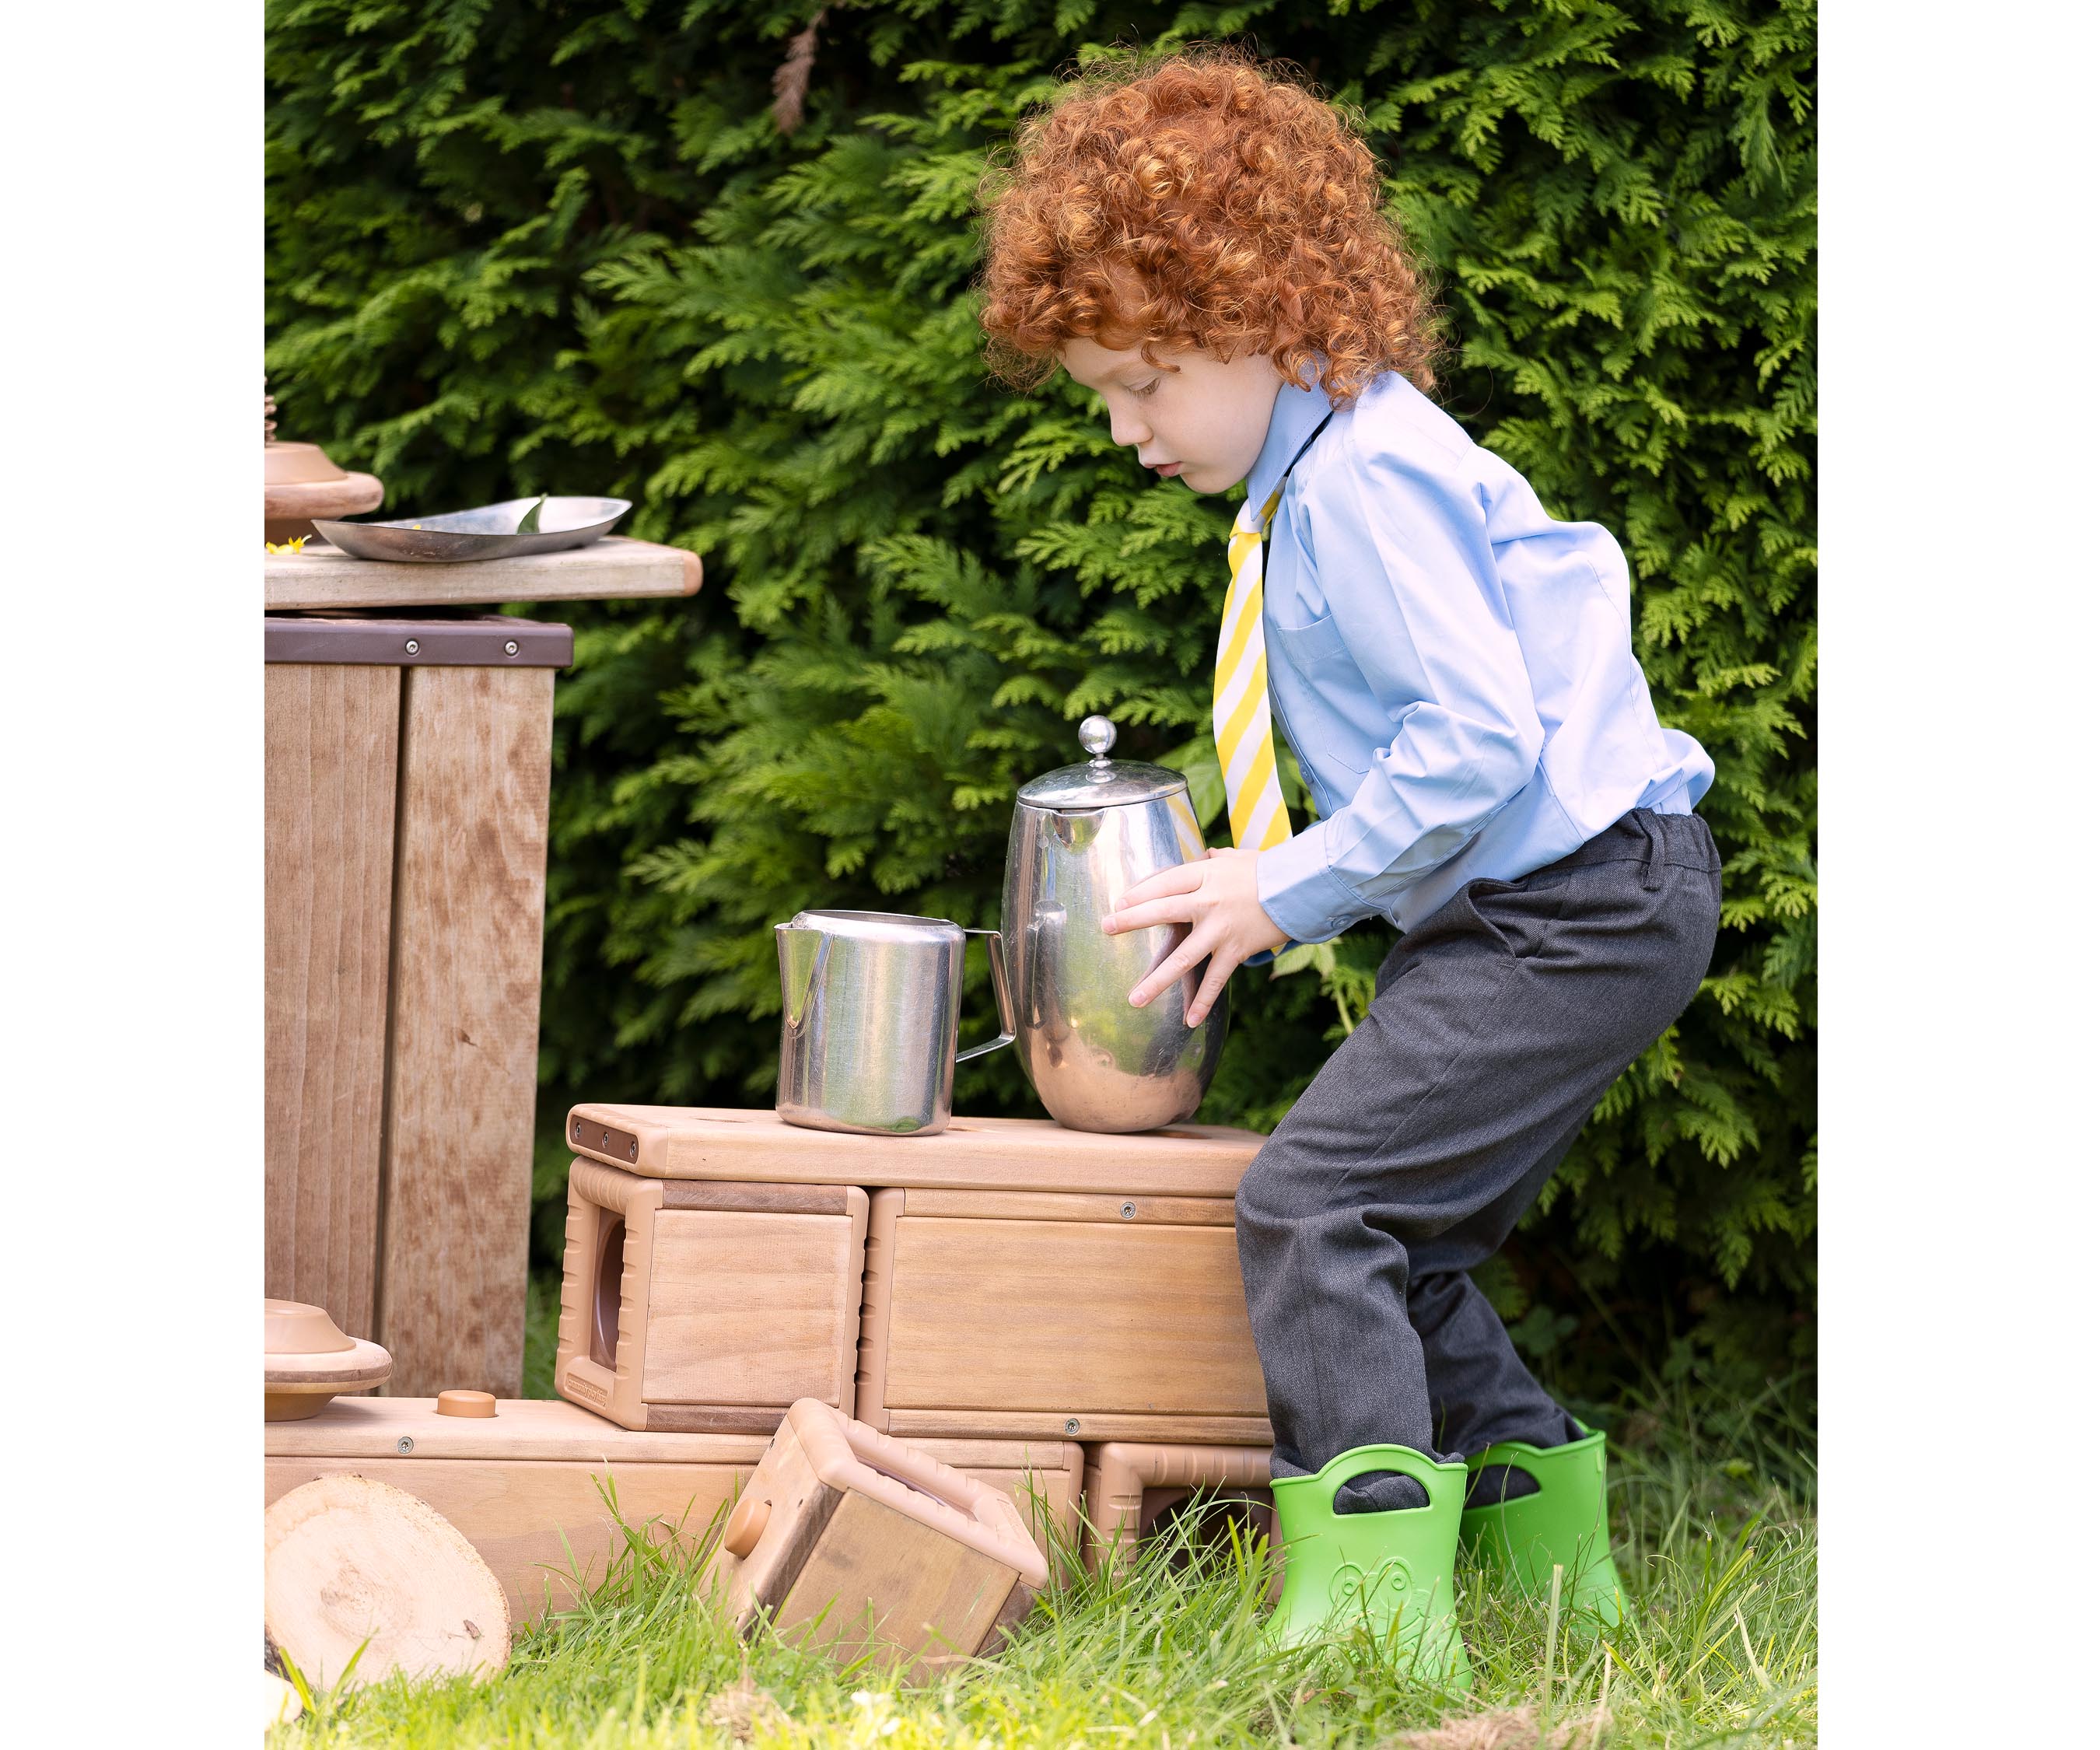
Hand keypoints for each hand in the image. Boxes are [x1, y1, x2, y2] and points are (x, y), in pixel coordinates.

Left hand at [1101, 846, 1288, 1025]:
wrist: (1303, 886)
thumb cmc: (1268, 870)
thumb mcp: (1236, 858)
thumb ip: (1215, 860)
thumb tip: (1203, 856)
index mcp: (1204, 874)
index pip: (1163, 882)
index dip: (1138, 893)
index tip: (1118, 903)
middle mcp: (1208, 900)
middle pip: (1161, 910)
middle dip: (1131, 921)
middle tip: (1106, 929)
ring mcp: (1221, 928)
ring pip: (1182, 958)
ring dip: (1157, 981)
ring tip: (1135, 999)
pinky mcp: (1236, 950)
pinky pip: (1215, 979)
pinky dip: (1203, 1001)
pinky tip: (1189, 1019)